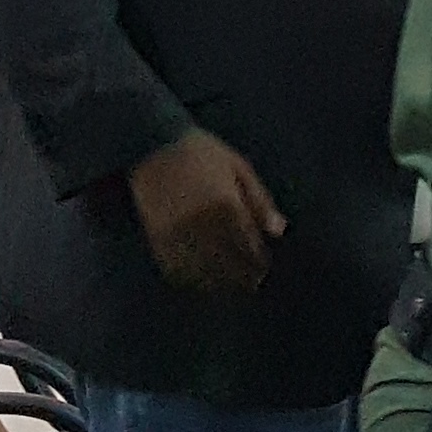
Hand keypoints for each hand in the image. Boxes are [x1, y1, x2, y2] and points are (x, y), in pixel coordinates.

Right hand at [126, 125, 281, 297]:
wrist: (152, 143)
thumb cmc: (202, 152)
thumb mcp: (239, 168)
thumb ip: (260, 201)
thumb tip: (279, 231)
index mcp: (227, 205)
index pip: (249, 246)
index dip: (259, 262)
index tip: (264, 269)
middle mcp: (203, 223)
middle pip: (229, 263)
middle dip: (243, 277)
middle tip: (251, 284)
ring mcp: (178, 233)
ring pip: (204, 271)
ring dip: (219, 283)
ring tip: (229, 287)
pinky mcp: (157, 237)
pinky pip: (176, 268)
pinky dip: (190, 279)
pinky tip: (200, 281)